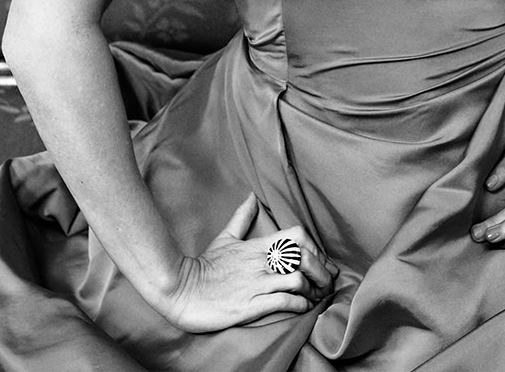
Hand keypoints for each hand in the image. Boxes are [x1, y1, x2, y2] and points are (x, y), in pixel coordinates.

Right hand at [157, 193, 337, 332]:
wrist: (181, 289)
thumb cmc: (205, 266)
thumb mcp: (225, 238)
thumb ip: (241, 218)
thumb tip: (252, 197)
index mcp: (258, 246)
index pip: (297, 236)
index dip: (314, 248)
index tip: (318, 261)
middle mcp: (261, 263)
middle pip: (305, 257)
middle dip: (320, 271)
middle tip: (324, 283)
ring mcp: (256, 284)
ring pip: (298, 280)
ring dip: (312, 291)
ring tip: (314, 298)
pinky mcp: (250, 305)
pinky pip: (284, 302)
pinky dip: (298, 305)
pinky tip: (301, 307)